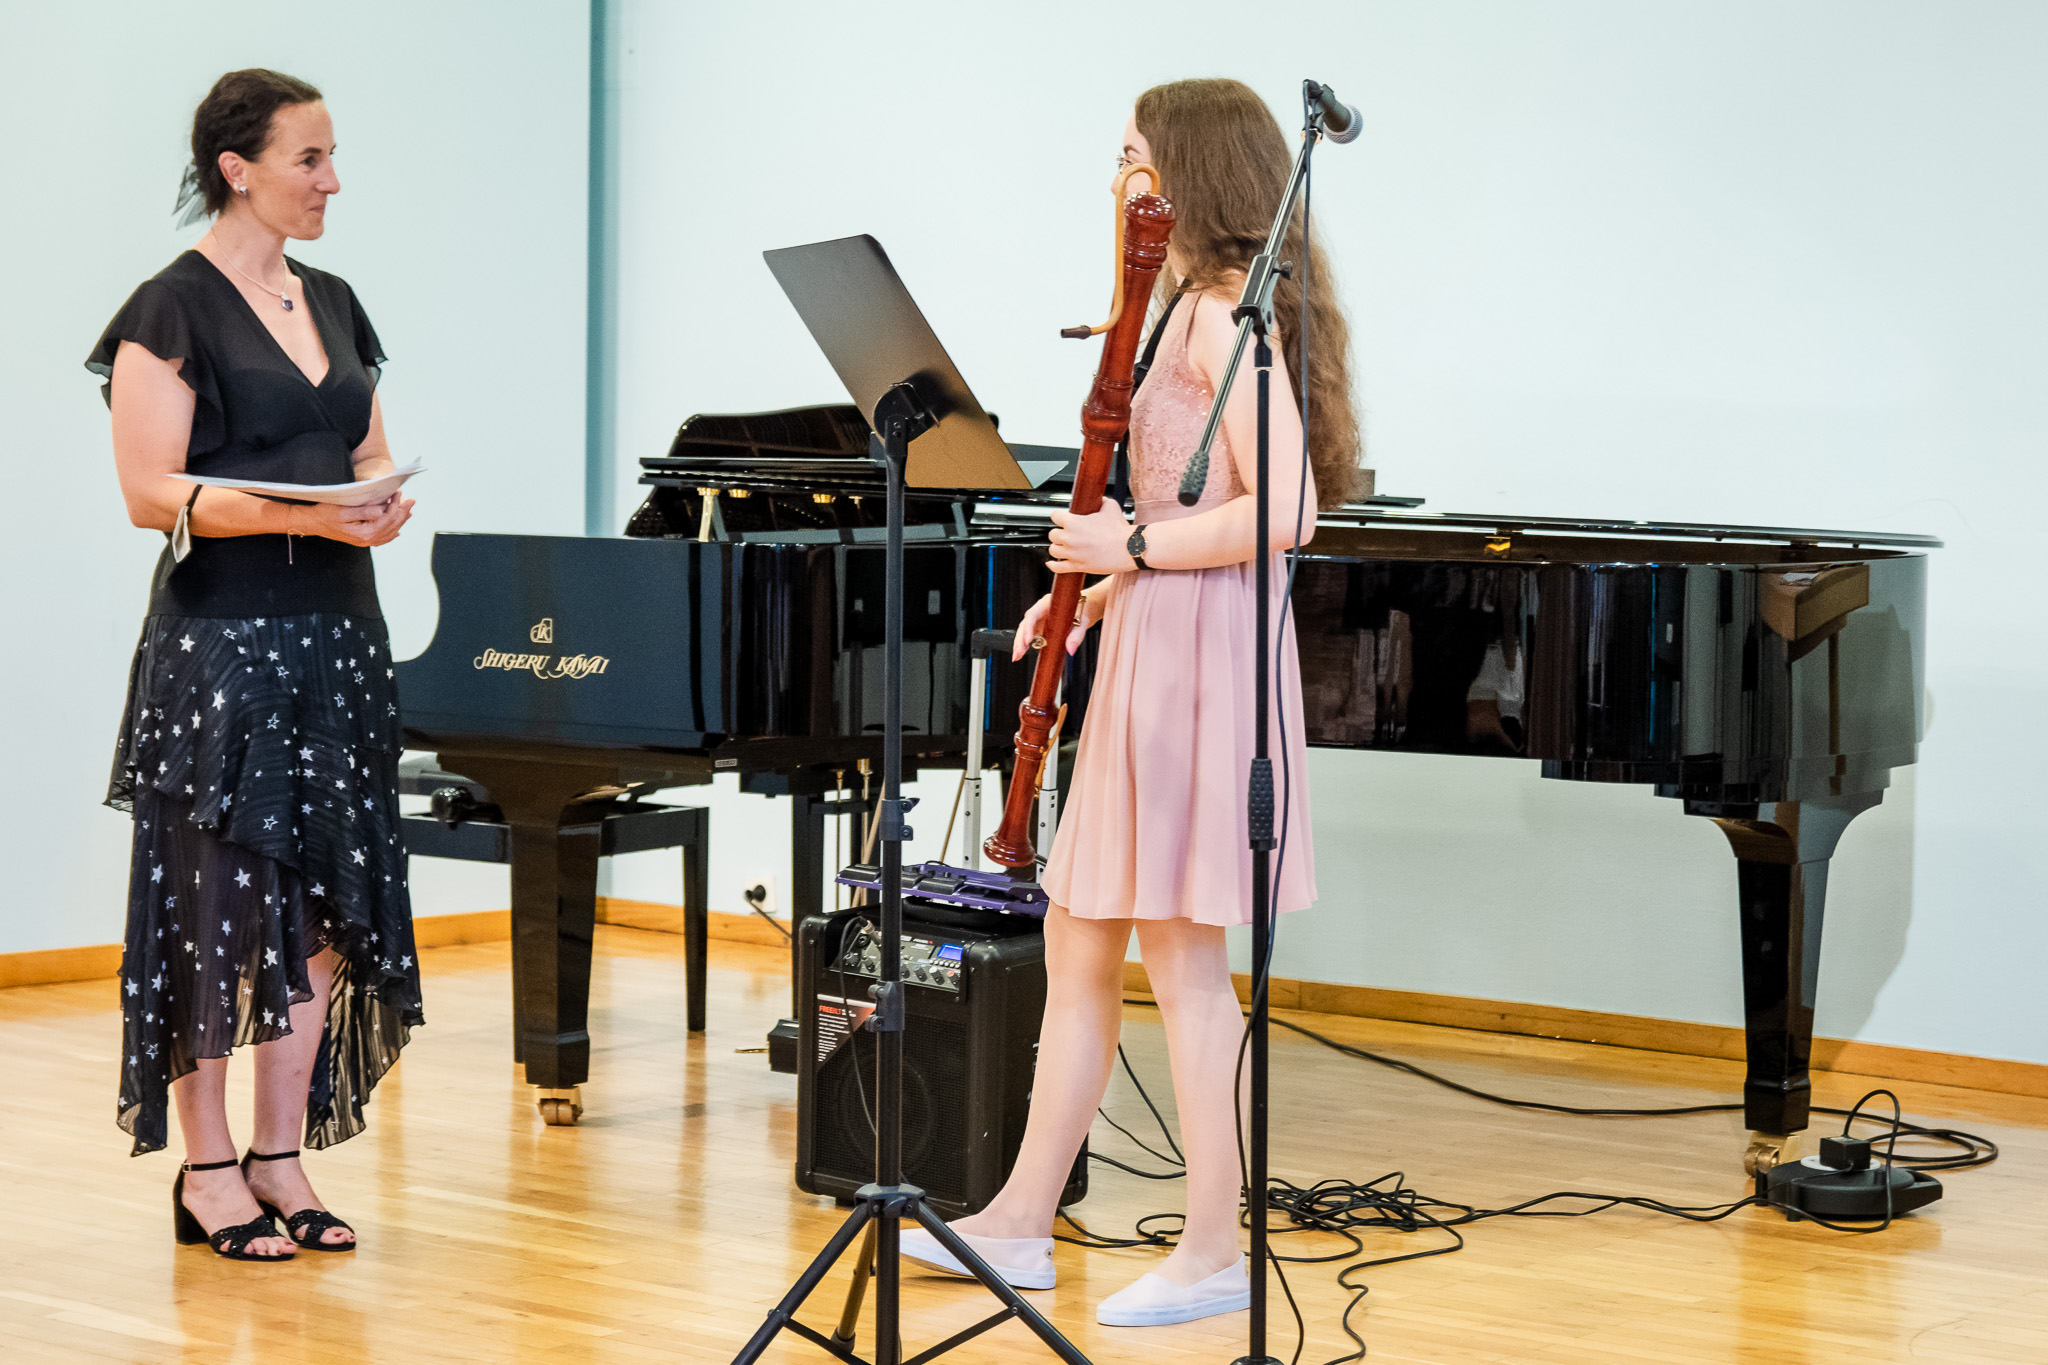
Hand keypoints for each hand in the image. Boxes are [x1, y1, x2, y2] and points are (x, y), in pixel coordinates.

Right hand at [295, 495, 414, 546]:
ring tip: (408, 511)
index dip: (395, 505)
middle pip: (391, 526)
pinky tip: (397, 529)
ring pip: (389, 532)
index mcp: (364, 533)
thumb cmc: (325, 513)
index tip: (399, 493)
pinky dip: (391, 532)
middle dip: (402, 512)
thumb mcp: (343, 510)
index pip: (387, 519)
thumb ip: (363, 511)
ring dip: (399, 521)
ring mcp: (365, 542)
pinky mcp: (362, 539)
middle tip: (412, 500)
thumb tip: (381, 511)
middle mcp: (367, 540)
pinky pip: (382, 538)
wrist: (312, 523)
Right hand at [1011, 588, 1108, 660]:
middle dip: (1020, 640)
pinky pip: (1030, 635)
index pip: (1033, 614)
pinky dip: (1025, 644)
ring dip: (1020, 643)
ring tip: (1017, 657)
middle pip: (1025, 624)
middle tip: (1018, 654)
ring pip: (1025, 630)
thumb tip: (1071, 651)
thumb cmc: (1084, 610)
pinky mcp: (1041, 626)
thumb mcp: (1083, 622)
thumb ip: (1077, 635)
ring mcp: (1039, 618)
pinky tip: (1021, 654)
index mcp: (1047, 603)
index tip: (1028, 640)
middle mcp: (1040, 610)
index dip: (1029, 627)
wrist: (1086, 607)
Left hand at [1046, 503, 1136, 574]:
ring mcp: (1072, 553)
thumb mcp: (1110, 507)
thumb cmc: (1120, 529)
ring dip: (1058, 548)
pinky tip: (1051, 563)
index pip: (1055, 516)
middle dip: (1059, 533)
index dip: (1059, 516)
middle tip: (1066, 534)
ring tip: (1064, 547)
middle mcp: (1070, 538)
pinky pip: (1058, 567)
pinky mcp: (1078, 566)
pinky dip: (1053, 565)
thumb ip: (1101, 501)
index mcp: (1074, 523)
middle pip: (1052, 534)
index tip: (1063, 519)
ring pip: (1053, 550)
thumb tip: (1099, 500)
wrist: (1129, 548)